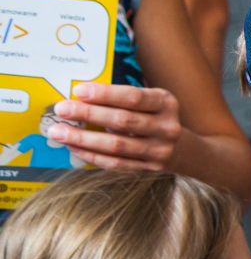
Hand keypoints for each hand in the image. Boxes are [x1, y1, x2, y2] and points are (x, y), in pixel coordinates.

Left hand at [49, 84, 181, 169]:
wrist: (184, 149)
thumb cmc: (155, 117)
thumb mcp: (151, 101)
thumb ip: (123, 96)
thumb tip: (80, 95)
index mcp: (166, 103)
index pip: (133, 97)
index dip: (105, 94)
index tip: (78, 91)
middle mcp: (167, 127)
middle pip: (123, 121)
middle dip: (88, 114)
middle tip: (61, 110)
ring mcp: (160, 150)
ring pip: (117, 145)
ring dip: (83, 139)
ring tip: (58, 132)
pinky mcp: (150, 167)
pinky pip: (116, 163)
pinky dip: (92, 156)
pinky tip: (73, 148)